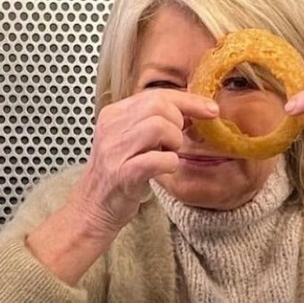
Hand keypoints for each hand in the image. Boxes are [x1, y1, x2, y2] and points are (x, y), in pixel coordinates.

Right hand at [70, 90, 219, 236]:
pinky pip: (157, 159)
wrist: (93, 207)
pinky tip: (165, 168)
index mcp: (113, 114)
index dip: (188, 100)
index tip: (210, 109)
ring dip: (174, 143)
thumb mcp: (130, 140)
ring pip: (158, 127)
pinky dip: (169, 163)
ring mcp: (114, 151)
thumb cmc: (118, 175)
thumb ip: (152, 122)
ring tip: (167, 155)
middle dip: (178, 124)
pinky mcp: (122, 174)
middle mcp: (111, 128)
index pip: (155, 94)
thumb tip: (191, 110)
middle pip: (158, 105)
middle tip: (173, 143)